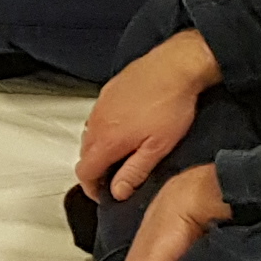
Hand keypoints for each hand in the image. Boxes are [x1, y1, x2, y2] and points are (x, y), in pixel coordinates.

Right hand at [77, 29, 216, 203]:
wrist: (176, 66)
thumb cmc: (170, 106)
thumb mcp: (158, 147)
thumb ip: (134, 172)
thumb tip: (117, 191)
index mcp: (106, 141)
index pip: (84, 172)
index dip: (91, 188)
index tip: (103, 194)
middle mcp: (97, 122)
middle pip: (85, 155)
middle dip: (96, 170)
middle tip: (116, 177)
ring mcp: (101, 105)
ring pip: (91, 135)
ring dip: (101, 149)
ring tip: (123, 153)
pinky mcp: (109, 91)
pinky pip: (99, 117)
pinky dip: (106, 129)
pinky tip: (127, 128)